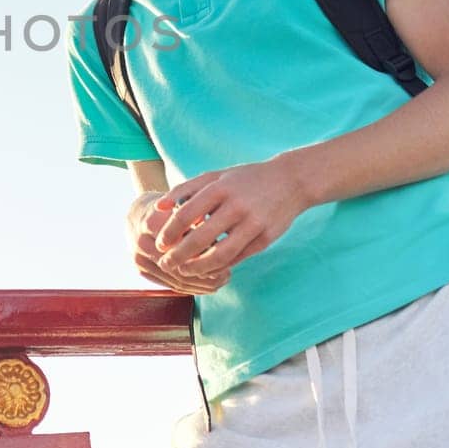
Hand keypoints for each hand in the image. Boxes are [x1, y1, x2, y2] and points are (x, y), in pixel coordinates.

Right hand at [126, 191, 230, 293]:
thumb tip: (218, 245)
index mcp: (152, 222)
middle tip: (228, 274)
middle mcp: (141, 242)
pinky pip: (169, 285)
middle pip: (179, 267)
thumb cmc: (171, 206)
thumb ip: (199, 221)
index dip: (207, 253)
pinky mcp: (141, 270)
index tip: (227, 254)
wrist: (141, 212)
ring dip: (201, 284)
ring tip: (221, 281)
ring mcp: (139, 258)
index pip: (183, 246)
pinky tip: (208, 285)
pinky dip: (191, 287)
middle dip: (206, 273)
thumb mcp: (186, 205)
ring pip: (176, 280)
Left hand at [154, 160, 310, 278]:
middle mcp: (236, 206)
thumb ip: (185, 189)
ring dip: (198, 268)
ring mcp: (253, 224)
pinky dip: (219, 267)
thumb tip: (158, 207)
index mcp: (219, 189)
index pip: (185, 215)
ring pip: (220, 255)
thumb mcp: (215, 176)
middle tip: (166, 264)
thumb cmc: (245, 179)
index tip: (160, 245)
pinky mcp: (265, 239)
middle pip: (199, 238)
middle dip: (178, 256)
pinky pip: (237, 258)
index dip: (169, 233)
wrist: (290, 181)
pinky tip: (207, 269)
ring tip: (184, 271)